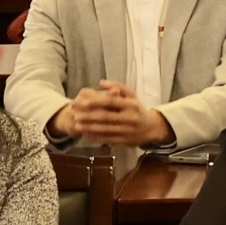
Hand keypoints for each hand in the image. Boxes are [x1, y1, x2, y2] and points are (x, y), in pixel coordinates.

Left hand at [54, 81, 170, 145]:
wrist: (151, 128)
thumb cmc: (138, 109)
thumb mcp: (132, 95)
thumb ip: (118, 87)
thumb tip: (101, 82)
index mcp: (131, 105)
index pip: (110, 102)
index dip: (95, 102)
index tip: (81, 101)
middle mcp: (129, 118)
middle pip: (105, 117)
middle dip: (88, 116)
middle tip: (74, 115)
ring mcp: (127, 131)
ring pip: (104, 130)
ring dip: (89, 128)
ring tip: (77, 125)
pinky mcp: (124, 142)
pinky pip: (107, 139)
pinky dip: (95, 137)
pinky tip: (86, 134)